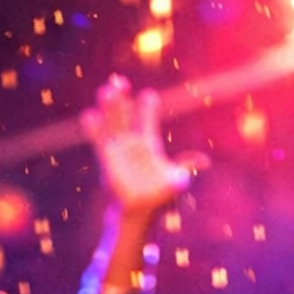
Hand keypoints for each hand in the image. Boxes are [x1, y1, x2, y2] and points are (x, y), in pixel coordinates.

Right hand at [81, 76, 202, 215]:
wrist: (137, 212)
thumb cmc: (157, 197)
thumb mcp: (175, 181)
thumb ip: (186, 168)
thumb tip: (205, 162)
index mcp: (148, 144)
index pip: (147, 120)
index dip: (147, 108)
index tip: (148, 96)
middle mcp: (131, 143)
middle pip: (126, 116)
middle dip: (122, 100)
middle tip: (119, 81)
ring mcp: (118, 150)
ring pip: (113, 123)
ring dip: (109, 108)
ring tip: (106, 90)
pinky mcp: (107, 159)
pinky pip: (99, 141)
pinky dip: (94, 129)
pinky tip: (89, 115)